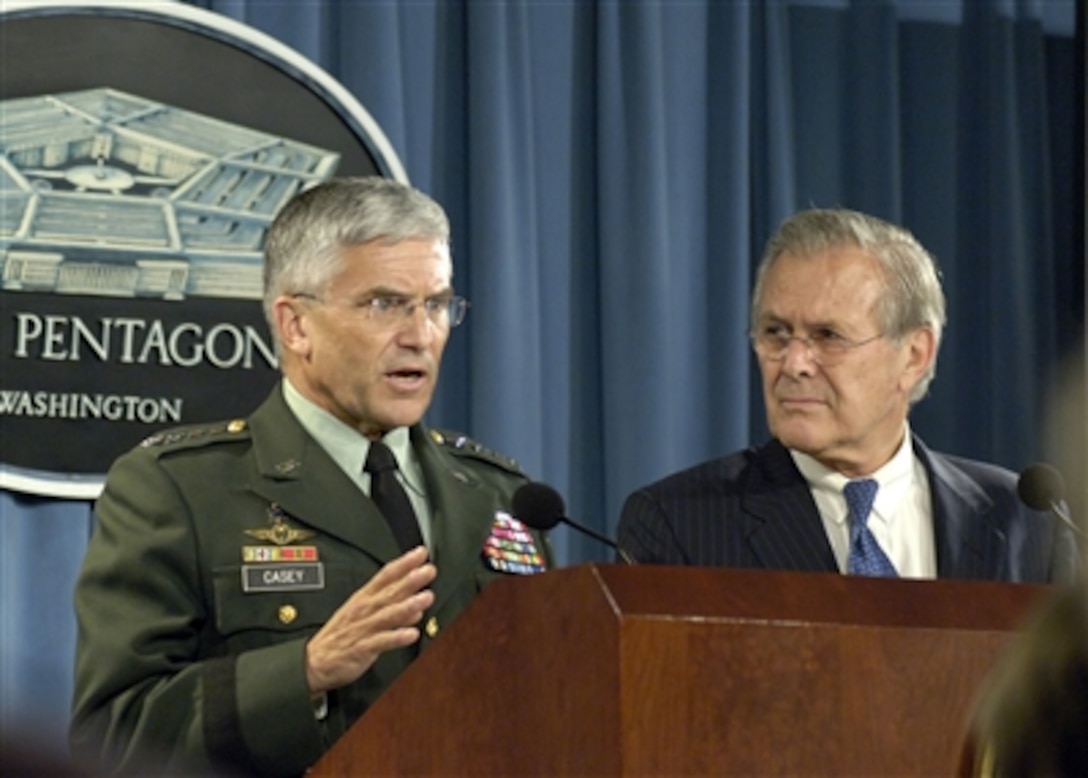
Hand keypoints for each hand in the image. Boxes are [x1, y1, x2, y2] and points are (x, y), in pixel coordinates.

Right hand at [304, 546, 435, 693]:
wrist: (313, 662)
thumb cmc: (339, 636)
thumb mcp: (362, 615)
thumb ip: (391, 609)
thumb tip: (416, 604)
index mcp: (363, 598)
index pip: (385, 576)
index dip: (403, 563)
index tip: (421, 553)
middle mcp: (364, 610)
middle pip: (389, 592)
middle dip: (410, 580)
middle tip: (428, 570)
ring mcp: (363, 628)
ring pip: (388, 615)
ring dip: (408, 605)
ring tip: (425, 598)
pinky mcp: (361, 648)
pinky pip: (381, 642)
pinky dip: (396, 637)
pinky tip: (411, 634)